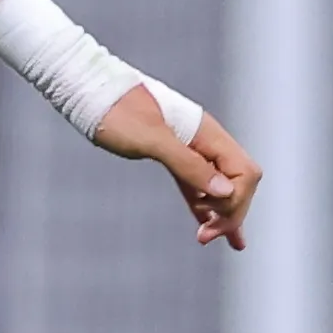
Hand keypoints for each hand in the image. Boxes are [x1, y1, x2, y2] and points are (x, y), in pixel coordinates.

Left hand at [98, 83, 260, 249]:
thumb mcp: (151, 139)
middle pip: (237, 182)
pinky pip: (195, 184)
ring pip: (218, 185)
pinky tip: (205, 224)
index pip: (244, 173)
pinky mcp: (171, 155)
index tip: (210, 219)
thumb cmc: (116, 110)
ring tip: (221, 241)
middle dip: (230, 211)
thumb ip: (188, 164)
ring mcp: (189, 148)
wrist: (87, 90)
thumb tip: (225, 192)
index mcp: (207, 133)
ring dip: (221, 213)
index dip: (236, 201)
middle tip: (206, 237)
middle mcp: (205, 140)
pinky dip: (203, 204)